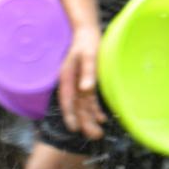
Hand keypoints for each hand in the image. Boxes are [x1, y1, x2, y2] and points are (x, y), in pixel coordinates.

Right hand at [57, 25, 106, 139]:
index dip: (70, 115)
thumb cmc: (88, 43)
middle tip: (95, 136)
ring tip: (98, 133)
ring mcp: (78, 84)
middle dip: (83, 122)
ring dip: (89, 119)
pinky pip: (89, 100)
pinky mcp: (85, 82)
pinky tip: (101, 119)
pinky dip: (95, 110)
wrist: (88, 33)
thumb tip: (86, 90)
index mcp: (66, 77)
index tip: (74, 129)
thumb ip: (88, 73)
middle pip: (76, 106)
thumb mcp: (89, 56)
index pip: (67, 100)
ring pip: (82, 106)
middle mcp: (71, 83)